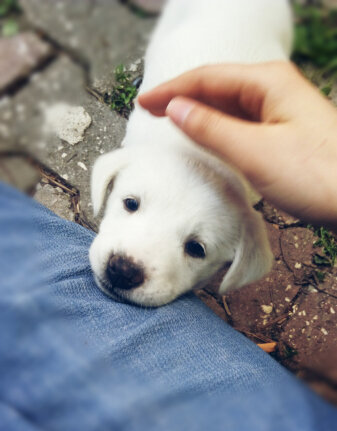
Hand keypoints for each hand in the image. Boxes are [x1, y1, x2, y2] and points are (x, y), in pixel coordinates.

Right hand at [138, 62, 336, 228]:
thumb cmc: (317, 176)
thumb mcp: (254, 151)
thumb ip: (211, 128)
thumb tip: (176, 109)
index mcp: (269, 82)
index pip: (208, 77)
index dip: (172, 90)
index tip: (144, 102)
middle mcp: (276, 91)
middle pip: (219, 88)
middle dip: (184, 98)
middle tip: (153, 112)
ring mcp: (283, 113)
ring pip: (232, 107)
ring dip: (202, 115)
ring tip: (173, 125)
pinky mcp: (287, 136)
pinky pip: (245, 125)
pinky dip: (221, 131)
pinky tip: (209, 141)